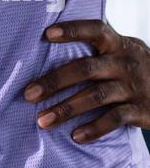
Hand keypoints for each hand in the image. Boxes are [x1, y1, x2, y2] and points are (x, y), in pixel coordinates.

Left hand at [23, 20, 149, 142]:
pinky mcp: (141, 110)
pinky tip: (76, 137)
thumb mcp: (125, 52)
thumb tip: (50, 41)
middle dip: (55, 81)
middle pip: (86, 68)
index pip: (95, 30)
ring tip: (42, 121)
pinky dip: (94, 129)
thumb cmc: (138, 70)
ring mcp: (134, 86)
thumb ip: (99, 49)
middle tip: (29, 94)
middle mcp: (125, 62)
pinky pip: (115, 119)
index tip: (46, 34)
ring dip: (66, 109)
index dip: (72, 30)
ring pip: (96, 96)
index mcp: (118, 44)